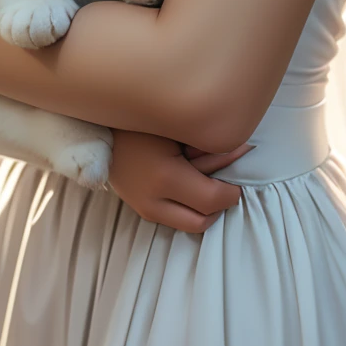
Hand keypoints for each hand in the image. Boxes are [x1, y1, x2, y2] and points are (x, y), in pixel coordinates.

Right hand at [108, 129, 253, 232]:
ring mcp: (144, 209)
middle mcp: (153, 201)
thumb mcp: (178, 129)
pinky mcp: (141, 209)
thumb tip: (242, 150)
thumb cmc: (144, 121)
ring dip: (204, 207)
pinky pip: (176, 217)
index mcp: (165, 177)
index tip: (239, 175)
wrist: (102, 129)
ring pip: (189, 224)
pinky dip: (189, 206)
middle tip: (227, 184)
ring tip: (208, 180)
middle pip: (202, 222)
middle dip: (219, 206)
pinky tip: (190, 183)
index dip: (232, 192)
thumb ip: (209, 146)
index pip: (212, 200)